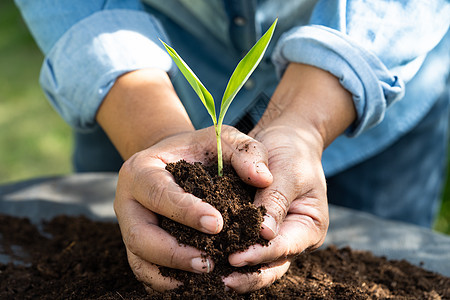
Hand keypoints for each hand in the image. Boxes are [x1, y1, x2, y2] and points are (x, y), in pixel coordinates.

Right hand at [113, 125, 272, 291]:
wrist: (174, 160)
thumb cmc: (199, 150)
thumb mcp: (221, 139)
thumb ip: (244, 152)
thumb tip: (263, 179)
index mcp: (141, 170)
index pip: (159, 193)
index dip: (186, 211)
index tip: (218, 224)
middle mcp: (128, 201)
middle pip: (139, 235)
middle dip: (174, 253)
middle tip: (208, 262)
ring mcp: (129, 225)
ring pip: (139, 259)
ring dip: (170, 273)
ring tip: (205, 274)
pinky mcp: (137, 243)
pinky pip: (144, 269)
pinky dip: (166, 280)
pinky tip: (193, 282)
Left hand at [223, 63, 355, 292]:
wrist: (286, 139)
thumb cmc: (292, 152)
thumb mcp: (288, 172)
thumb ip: (276, 201)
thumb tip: (264, 233)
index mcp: (309, 226)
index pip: (283, 246)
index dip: (259, 254)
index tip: (235, 258)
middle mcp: (293, 237)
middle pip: (272, 265)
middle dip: (248, 274)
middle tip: (222, 280)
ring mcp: (276, 235)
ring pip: (258, 262)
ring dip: (238, 270)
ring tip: (213, 277)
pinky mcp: (258, 229)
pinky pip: (246, 245)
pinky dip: (231, 251)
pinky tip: (210, 256)